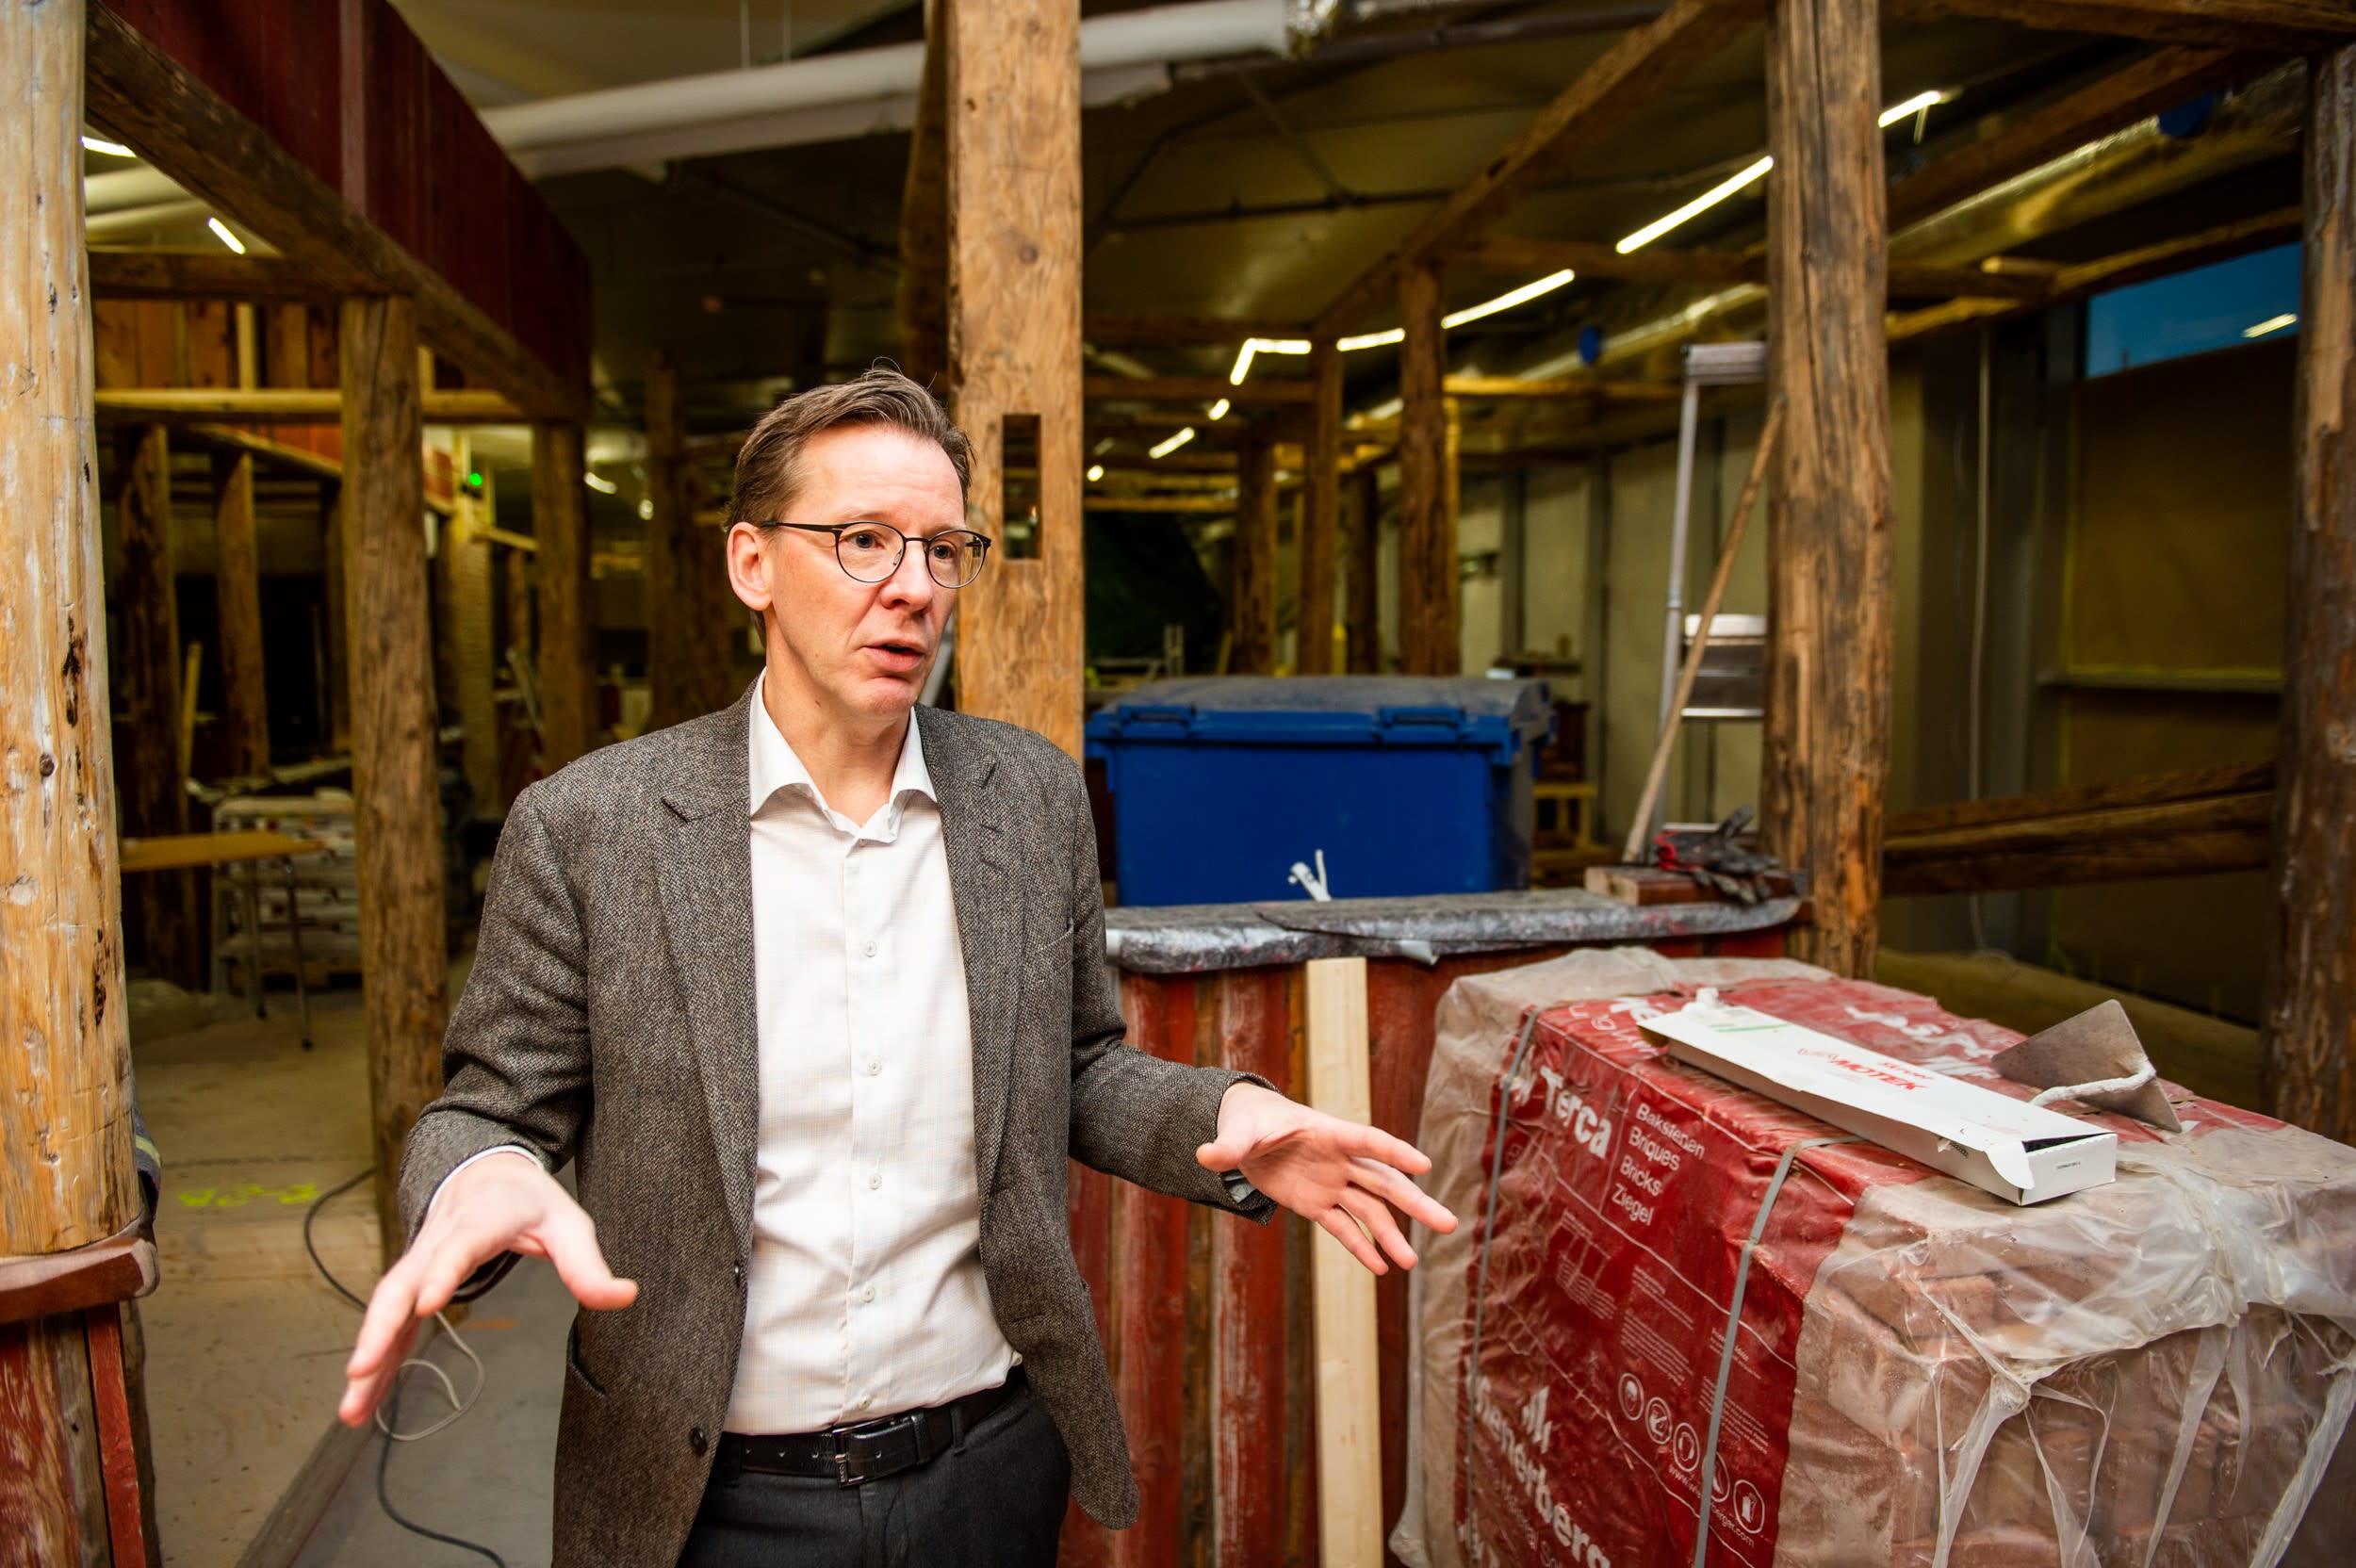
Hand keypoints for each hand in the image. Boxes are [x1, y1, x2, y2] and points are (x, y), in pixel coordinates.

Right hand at [339, 1151, 636, 1425]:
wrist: (483, 1172)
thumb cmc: (528, 1201)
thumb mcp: (568, 1223)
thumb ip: (589, 1264)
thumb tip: (626, 1297)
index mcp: (478, 1222)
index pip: (456, 1249)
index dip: (441, 1275)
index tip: (427, 1305)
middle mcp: (436, 1244)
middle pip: (400, 1285)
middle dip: (378, 1328)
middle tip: (361, 1368)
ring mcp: (417, 1266)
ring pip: (385, 1311)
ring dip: (367, 1359)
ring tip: (349, 1411)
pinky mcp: (412, 1287)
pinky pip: (389, 1326)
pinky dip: (374, 1363)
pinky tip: (360, 1404)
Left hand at [1197, 1082, 1457, 1274]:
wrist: (1245, 1132)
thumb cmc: (1248, 1121)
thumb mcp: (1238, 1132)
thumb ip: (1228, 1146)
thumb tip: (1205, 1155)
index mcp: (1328, 1133)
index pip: (1369, 1142)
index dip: (1395, 1152)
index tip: (1424, 1166)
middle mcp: (1339, 1161)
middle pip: (1384, 1183)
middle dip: (1415, 1204)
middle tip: (1448, 1225)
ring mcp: (1331, 1183)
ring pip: (1370, 1211)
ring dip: (1391, 1237)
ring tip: (1410, 1264)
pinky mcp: (1317, 1203)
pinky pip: (1343, 1227)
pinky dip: (1360, 1247)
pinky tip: (1381, 1269)